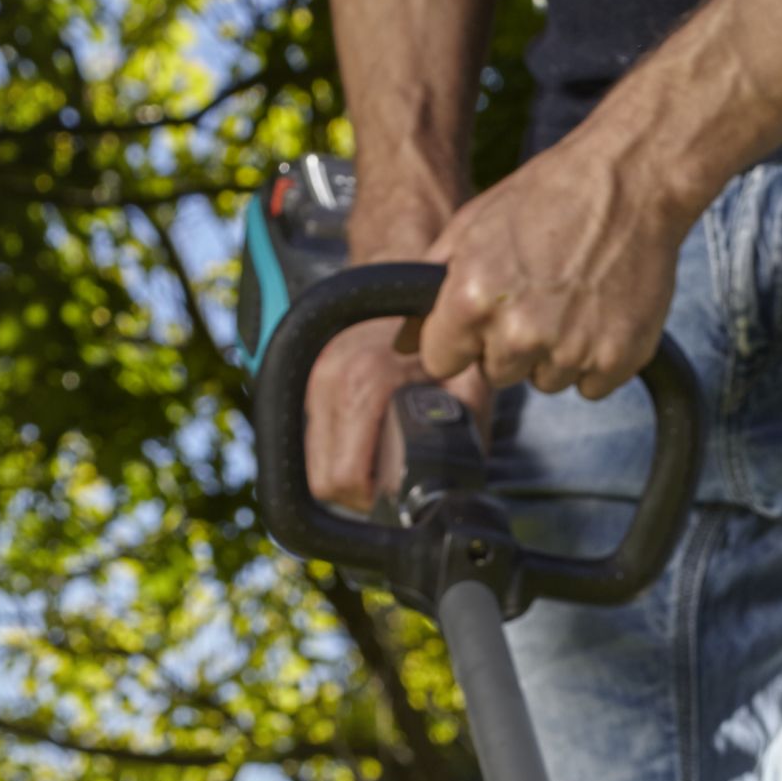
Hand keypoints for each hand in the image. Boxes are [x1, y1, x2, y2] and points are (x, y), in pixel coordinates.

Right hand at [304, 318, 494, 513]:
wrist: (407, 279)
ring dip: (346, 475)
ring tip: (381, 464)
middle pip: (323, 482)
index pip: (343, 479)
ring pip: (314, 466)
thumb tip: (467, 485)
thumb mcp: (470, 383)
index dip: (373, 501)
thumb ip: (467, 434)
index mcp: (364, 382)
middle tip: (390, 487)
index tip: (397, 496)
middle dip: (358, 495)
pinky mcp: (311, 382)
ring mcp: (315, 380)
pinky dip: (339, 452)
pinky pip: (316, 441)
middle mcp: (329, 381)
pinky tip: (367, 443)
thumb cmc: (443, 330)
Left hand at [414, 130, 686, 399]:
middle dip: (510, 344)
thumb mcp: (473, 226)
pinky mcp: (615, 360)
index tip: (480, 316)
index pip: (441, 361)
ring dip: (554, 352)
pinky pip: (590, 386)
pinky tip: (599, 312)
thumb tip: (403, 344)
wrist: (628, 180)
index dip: (459, 338)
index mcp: (472, 299)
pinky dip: (596, 357)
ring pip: (545, 382)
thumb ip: (430, 286)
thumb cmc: (548, 195)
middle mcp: (518, 332)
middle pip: (496, 375)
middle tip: (537, 294)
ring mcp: (570, 350)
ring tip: (572, 297)